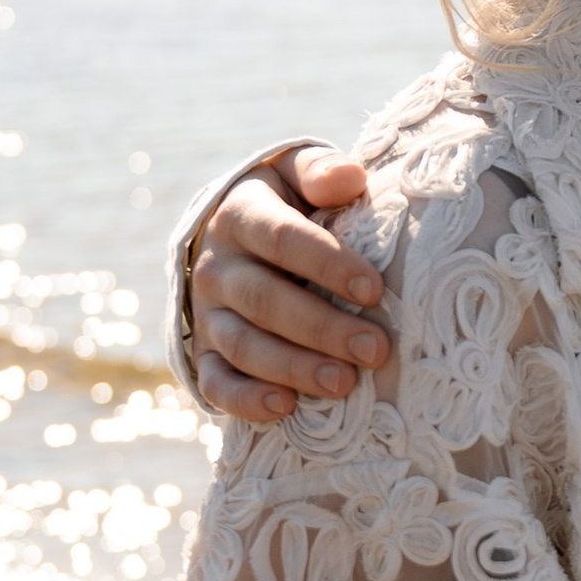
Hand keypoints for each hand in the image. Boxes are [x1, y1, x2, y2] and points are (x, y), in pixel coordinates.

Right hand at [193, 149, 388, 422]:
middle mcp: (217, 266)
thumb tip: (349, 178)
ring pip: (244, 345)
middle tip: (375, 349)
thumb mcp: (298, 173)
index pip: (283, 239)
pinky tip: (285, 408)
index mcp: (241, 215)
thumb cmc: (289, 202)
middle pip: (266, 300)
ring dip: (294, 367)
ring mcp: (207, 313)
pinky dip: (246, 399)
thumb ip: (321, 172)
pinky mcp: (205, 352)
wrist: (232, 236)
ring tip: (344, 384)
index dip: (328, 264)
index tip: (374, 289)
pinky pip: (216, 382)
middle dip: (323, 328)